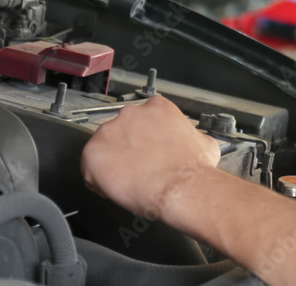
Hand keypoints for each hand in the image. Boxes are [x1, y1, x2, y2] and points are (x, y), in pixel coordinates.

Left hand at [81, 95, 220, 220]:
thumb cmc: (193, 168)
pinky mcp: (93, 153)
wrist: (180, 187)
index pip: (143, 119)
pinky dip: (100, 182)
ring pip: (104, 150)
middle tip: (139, 168)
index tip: (149, 151)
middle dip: (127, 149)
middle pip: (121, 131)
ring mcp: (109, 131)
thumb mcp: (205, 142)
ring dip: (113, 164)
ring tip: (129, 181)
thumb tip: (196, 143)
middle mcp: (130, 113)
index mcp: (157, 107)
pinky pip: (90, 170)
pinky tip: (118, 189)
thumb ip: (192, 136)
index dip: (144, 138)